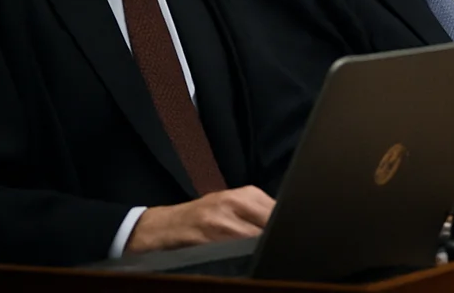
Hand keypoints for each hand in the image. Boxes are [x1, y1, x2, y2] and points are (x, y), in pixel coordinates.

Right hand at [125, 186, 274, 253]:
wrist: (163, 226)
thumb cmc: (202, 216)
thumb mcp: (232, 206)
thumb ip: (258, 212)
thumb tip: (284, 224)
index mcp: (246, 194)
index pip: (279, 211)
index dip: (285, 227)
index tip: (290, 236)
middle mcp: (234, 203)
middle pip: (269, 225)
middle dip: (273, 238)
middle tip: (276, 248)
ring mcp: (220, 222)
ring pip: (254, 240)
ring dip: (258, 249)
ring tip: (259, 255)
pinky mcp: (206, 239)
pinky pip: (233, 252)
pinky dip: (241, 257)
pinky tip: (241, 258)